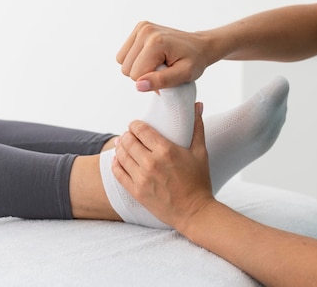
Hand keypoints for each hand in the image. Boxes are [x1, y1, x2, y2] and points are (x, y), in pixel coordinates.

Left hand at [112, 103, 214, 229]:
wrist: (194, 212)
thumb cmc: (199, 181)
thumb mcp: (201, 152)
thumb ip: (197, 127)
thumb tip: (198, 105)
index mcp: (166, 150)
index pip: (140, 130)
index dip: (134, 125)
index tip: (136, 125)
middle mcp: (151, 163)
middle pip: (128, 140)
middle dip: (127, 135)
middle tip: (129, 135)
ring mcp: (142, 178)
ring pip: (121, 155)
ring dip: (120, 147)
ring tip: (123, 145)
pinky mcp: (136, 191)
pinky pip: (118, 173)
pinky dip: (115, 163)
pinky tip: (118, 160)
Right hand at [116, 21, 211, 90]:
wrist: (200, 45)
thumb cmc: (194, 60)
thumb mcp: (184, 74)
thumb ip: (161, 81)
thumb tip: (139, 85)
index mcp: (156, 42)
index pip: (136, 75)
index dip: (150, 80)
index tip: (167, 73)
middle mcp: (145, 31)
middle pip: (126, 68)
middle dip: (143, 74)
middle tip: (162, 68)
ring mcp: (141, 27)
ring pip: (123, 61)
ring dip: (138, 66)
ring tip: (157, 62)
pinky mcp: (139, 28)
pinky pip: (125, 53)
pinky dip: (136, 59)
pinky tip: (151, 57)